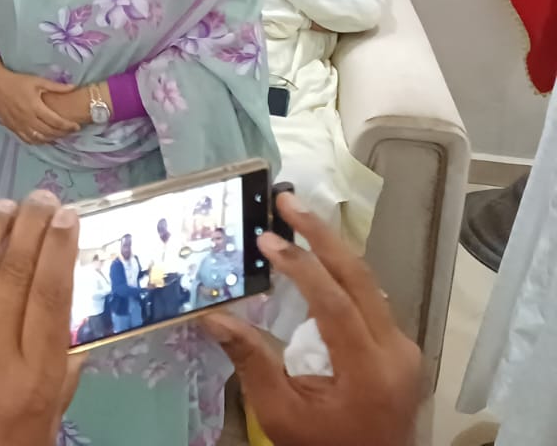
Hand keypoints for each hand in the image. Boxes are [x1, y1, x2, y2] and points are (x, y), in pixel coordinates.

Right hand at [0, 56, 79, 143]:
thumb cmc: (18, 81)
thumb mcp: (37, 81)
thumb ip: (56, 86)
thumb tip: (73, 87)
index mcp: (35, 106)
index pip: (56, 121)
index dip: (68, 126)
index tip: (76, 126)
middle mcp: (27, 118)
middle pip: (49, 132)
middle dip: (62, 133)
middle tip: (70, 131)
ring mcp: (19, 125)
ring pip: (38, 138)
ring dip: (51, 139)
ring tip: (59, 135)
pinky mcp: (13, 127)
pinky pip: (27, 139)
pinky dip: (38, 141)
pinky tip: (44, 138)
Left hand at [0, 193, 81, 445]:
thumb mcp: (47, 420)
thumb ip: (60, 370)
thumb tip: (71, 317)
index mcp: (33, 377)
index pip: (49, 295)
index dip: (59, 248)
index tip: (67, 217)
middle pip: (13, 272)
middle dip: (30, 225)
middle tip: (42, 197)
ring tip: (5, 206)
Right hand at [200, 192, 421, 445]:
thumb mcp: (280, 414)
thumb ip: (252, 362)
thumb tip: (212, 317)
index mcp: (369, 371)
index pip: (336, 304)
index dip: (301, 267)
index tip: (267, 239)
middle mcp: (396, 351)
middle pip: (360, 279)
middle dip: (322, 235)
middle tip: (286, 201)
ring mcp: (403, 348)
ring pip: (368, 284)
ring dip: (331, 249)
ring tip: (295, 218)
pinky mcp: (398, 349)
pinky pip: (368, 300)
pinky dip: (339, 274)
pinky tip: (313, 259)